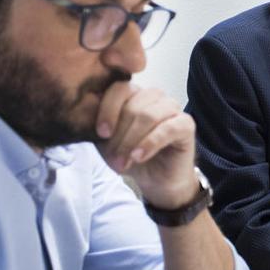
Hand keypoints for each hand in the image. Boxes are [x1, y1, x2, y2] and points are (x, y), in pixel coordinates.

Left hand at [94, 82, 197, 208]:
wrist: (156, 181)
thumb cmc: (131, 157)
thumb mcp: (107, 143)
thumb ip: (98, 128)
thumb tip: (83, 118)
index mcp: (134, 95)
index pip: (119, 88)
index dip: (108, 109)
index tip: (101, 133)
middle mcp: (154, 96)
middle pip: (133, 104)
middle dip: (120, 135)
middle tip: (113, 158)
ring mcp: (172, 108)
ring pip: (149, 115)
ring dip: (132, 141)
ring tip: (124, 161)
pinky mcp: (186, 124)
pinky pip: (167, 128)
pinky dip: (149, 143)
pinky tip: (139, 157)